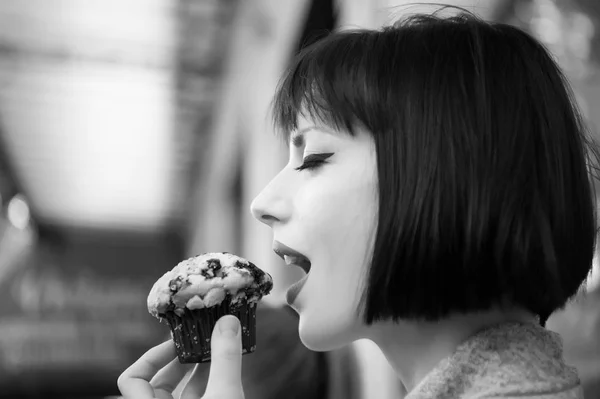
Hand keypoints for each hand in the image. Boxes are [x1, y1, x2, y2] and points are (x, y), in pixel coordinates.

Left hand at [117, 315, 244, 398]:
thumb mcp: (224, 395)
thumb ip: (225, 359)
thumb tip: (227, 321)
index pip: (131, 379)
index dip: (151, 357)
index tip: (178, 344)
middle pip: (159, 381)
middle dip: (182, 359)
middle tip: (201, 340)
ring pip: (181, 391)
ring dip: (198, 369)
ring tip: (217, 349)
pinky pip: (198, 397)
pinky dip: (209, 382)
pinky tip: (226, 368)